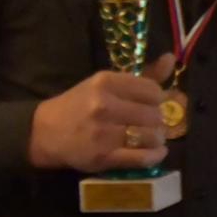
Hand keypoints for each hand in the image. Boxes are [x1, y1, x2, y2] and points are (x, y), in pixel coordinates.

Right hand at [29, 53, 175, 171]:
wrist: (45, 132)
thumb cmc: (81, 105)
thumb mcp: (107, 84)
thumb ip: (142, 75)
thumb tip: (171, 59)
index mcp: (105, 82)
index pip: (152, 90)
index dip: (157, 98)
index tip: (151, 103)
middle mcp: (104, 106)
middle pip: (154, 114)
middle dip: (157, 120)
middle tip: (150, 123)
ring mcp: (103, 133)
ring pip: (151, 136)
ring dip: (157, 138)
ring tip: (151, 137)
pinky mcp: (103, 157)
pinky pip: (142, 158)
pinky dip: (155, 155)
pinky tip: (155, 152)